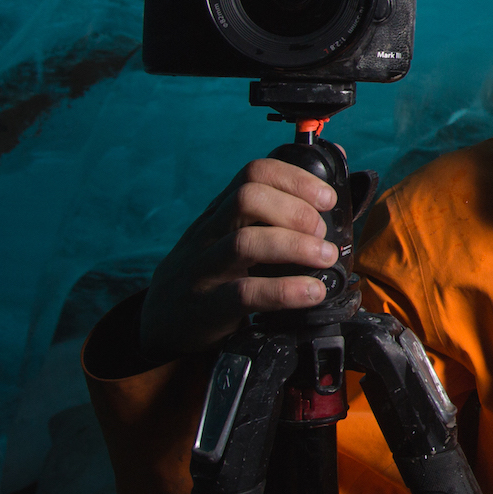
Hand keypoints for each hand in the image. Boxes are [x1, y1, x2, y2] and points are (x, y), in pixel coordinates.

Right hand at [141, 158, 338, 357]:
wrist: (162, 319)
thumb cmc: (216, 270)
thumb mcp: (234, 234)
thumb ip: (274, 212)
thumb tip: (330, 179)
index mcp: (222, 211)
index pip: (254, 174)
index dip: (295, 179)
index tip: (327, 199)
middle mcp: (210, 233)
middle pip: (248, 199)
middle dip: (295, 210)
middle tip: (322, 232)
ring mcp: (204, 269)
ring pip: (245, 243)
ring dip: (295, 246)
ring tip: (325, 257)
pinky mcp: (206, 307)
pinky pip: (245, 293)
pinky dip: (285, 290)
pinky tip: (313, 292)